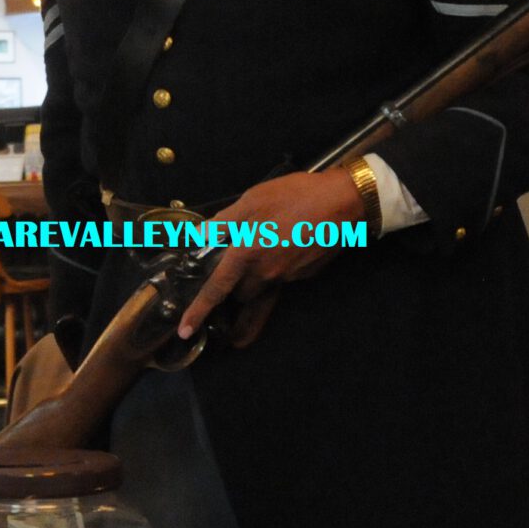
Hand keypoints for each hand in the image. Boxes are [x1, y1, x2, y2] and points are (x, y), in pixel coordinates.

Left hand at [177, 170, 365, 341]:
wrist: (342, 203)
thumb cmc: (294, 196)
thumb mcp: (253, 199)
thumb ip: (226, 221)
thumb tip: (202, 235)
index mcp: (246, 255)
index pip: (216, 289)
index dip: (198, 312)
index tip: (185, 331)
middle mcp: (265, 273)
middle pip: (241, 294)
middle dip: (234, 288)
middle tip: (235, 267)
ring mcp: (288, 278)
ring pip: (262, 289)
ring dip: (256, 282)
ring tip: (263, 256)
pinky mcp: (306, 275)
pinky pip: (284, 280)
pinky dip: (280, 268)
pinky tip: (288, 247)